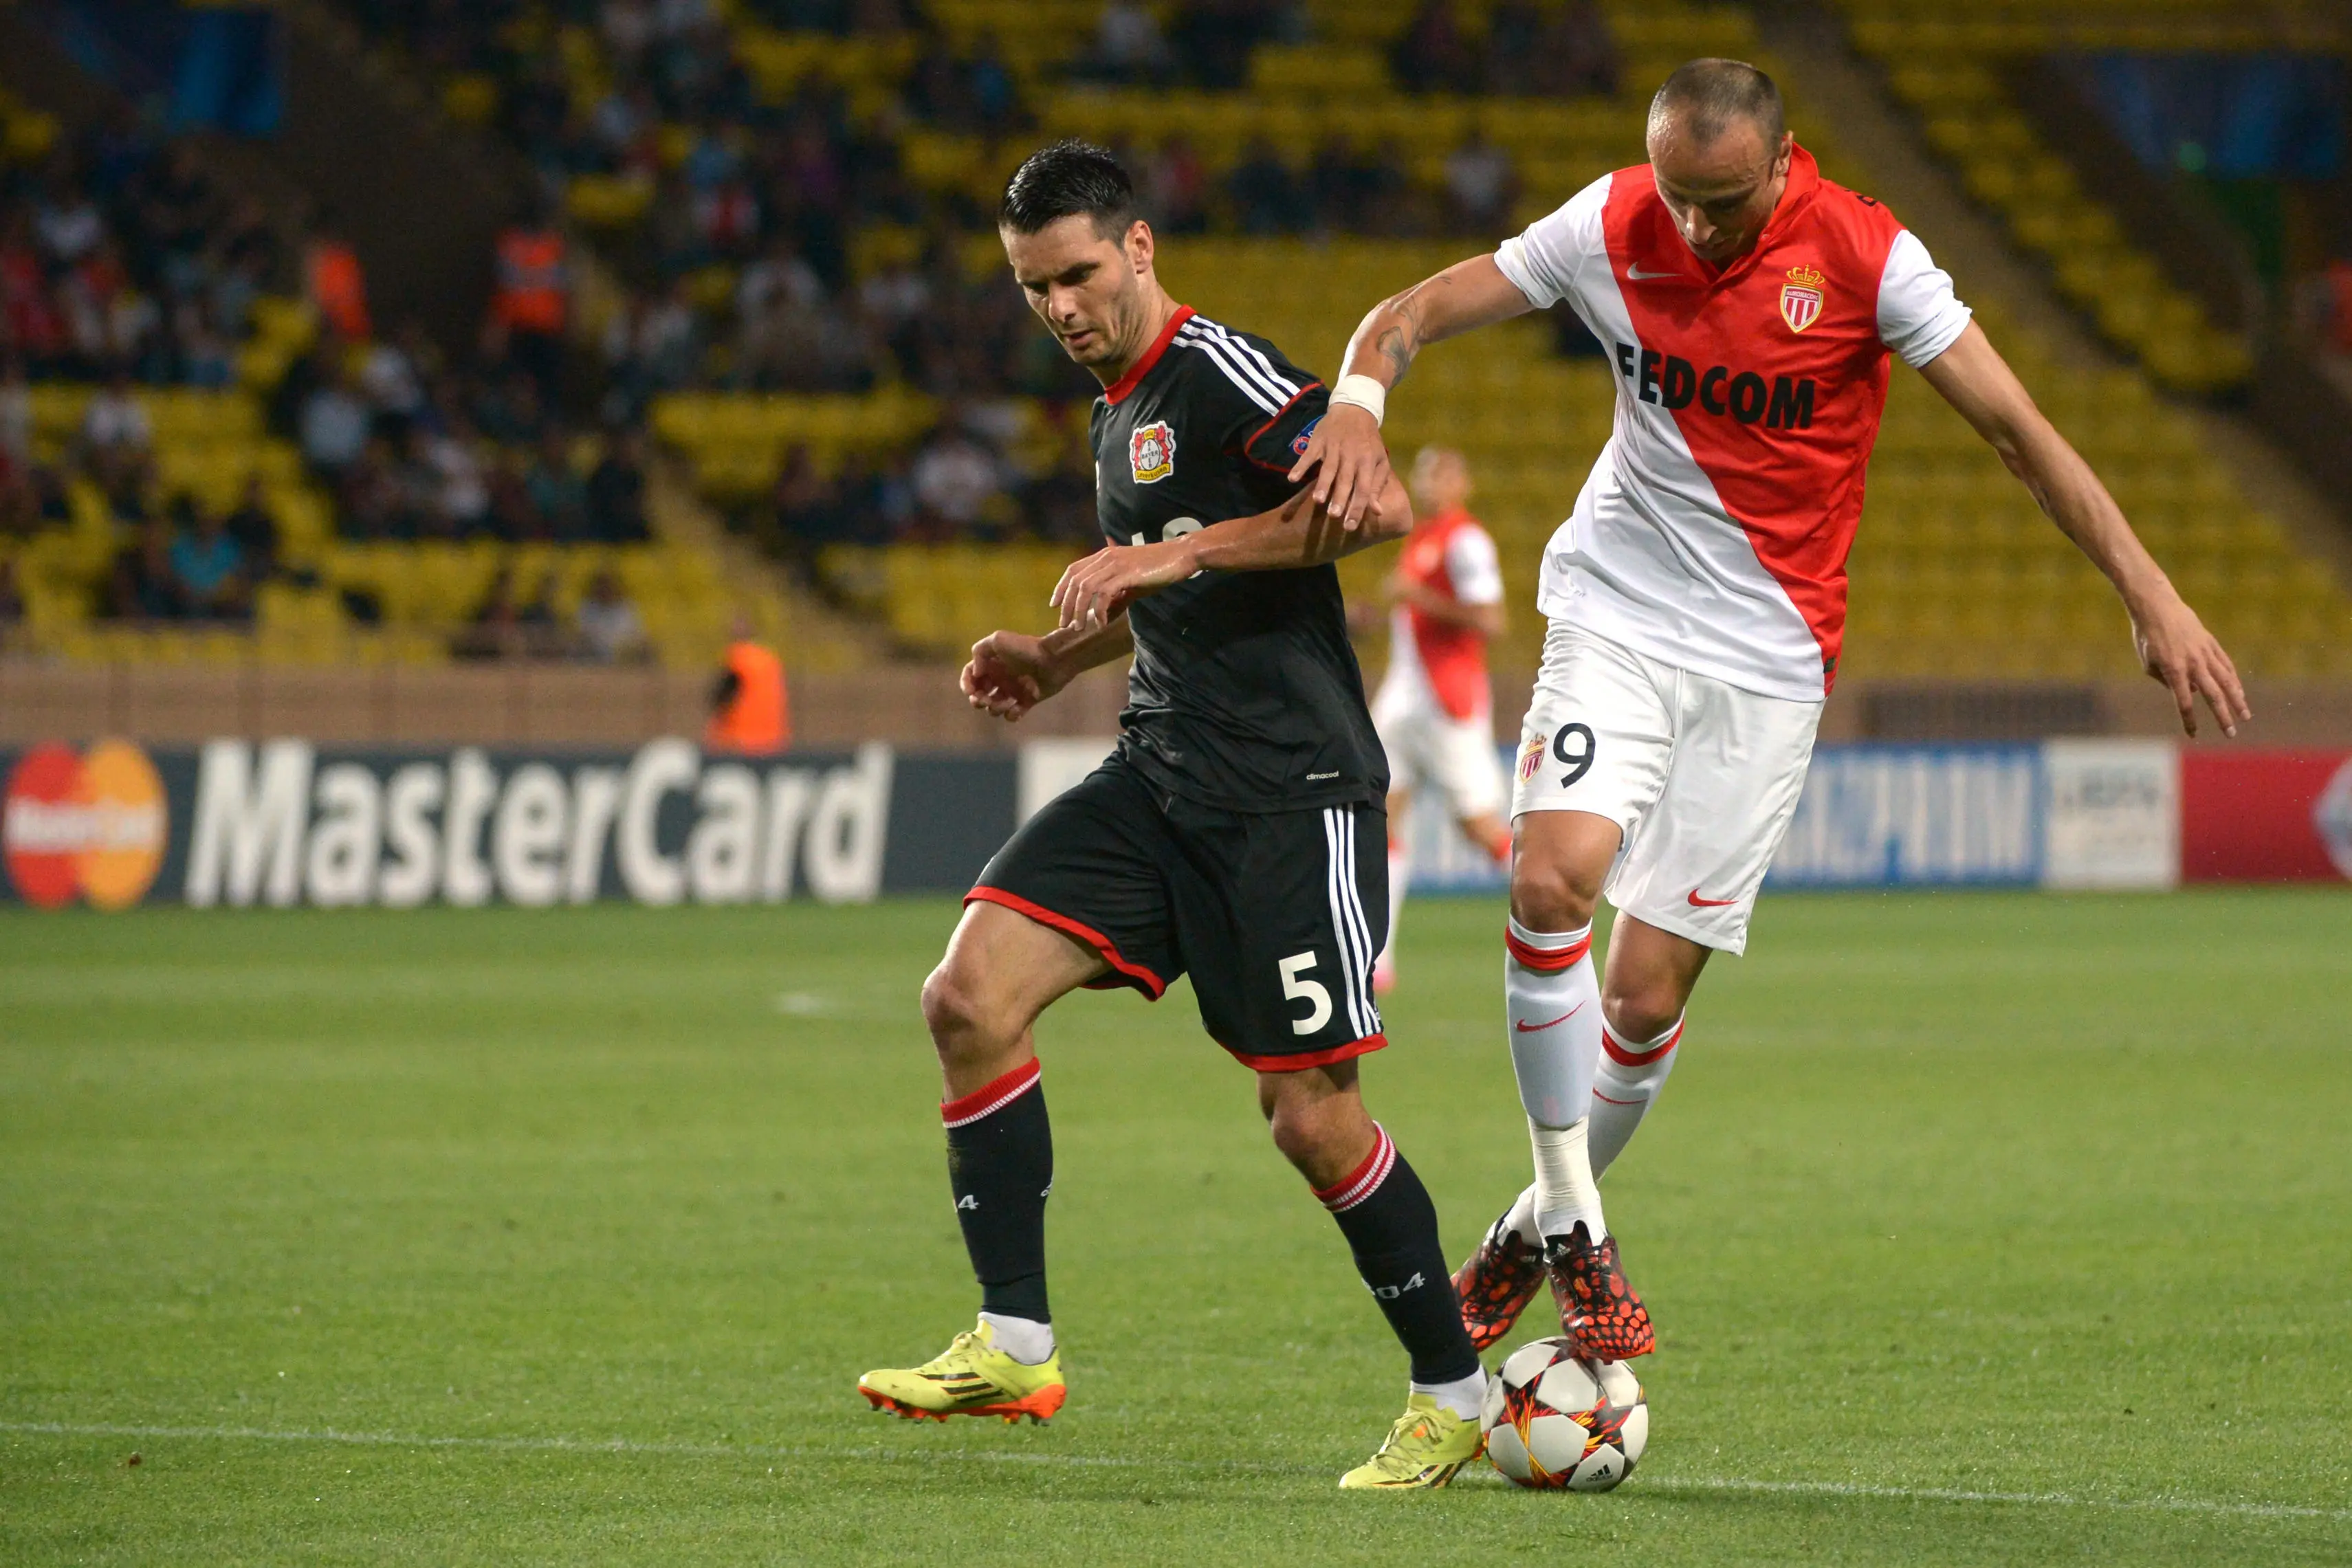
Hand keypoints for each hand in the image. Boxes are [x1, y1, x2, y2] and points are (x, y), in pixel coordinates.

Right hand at [959, 630, 1065, 722]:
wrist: (1055, 660)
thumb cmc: (1027, 648)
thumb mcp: (998, 639)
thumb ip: (979, 651)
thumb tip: (976, 673)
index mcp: (991, 663)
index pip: (969, 675)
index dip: (966, 684)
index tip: (971, 692)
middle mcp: (1000, 677)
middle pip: (978, 695)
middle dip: (978, 700)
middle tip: (985, 700)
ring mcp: (1012, 690)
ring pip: (993, 707)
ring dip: (995, 708)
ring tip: (1007, 702)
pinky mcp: (1026, 701)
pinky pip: (1011, 715)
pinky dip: (1012, 714)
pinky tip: (1018, 707)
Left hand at [1050, 537, 1198, 630]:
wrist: (1181, 557)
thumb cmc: (1158, 570)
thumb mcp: (1132, 586)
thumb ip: (1116, 599)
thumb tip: (1103, 616)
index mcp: (1104, 556)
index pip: (1073, 570)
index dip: (1061, 587)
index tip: (1054, 605)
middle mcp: (1106, 557)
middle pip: (1076, 581)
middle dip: (1066, 604)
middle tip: (1065, 624)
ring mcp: (1116, 564)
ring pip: (1086, 588)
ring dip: (1079, 610)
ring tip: (1079, 627)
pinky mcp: (1127, 574)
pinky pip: (1104, 594)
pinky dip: (1099, 610)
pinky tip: (1101, 623)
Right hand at [1287, 401, 1390, 530]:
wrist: (1355, 410)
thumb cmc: (1369, 442)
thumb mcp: (1379, 462)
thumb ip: (1377, 486)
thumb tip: (1377, 512)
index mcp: (1368, 462)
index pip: (1364, 488)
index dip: (1357, 508)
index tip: (1349, 526)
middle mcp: (1351, 455)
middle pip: (1346, 480)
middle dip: (1340, 498)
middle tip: (1334, 517)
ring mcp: (1334, 447)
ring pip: (1328, 468)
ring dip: (1322, 484)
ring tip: (1317, 501)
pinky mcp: (1319, 441)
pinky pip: (1308, 455)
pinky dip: (1300, 466)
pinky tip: (1292, 479)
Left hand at [2131, 591, 2248, 737]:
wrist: (2157, 607)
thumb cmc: (2147, 637)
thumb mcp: (2148, 663)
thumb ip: (2166, 681)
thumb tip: (2189, 692)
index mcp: (2174, 670)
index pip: (2184, 702)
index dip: (2189, 720)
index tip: (2194, 734)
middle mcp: (2193, 663)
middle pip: (2212, 695)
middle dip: (2222, 716)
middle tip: (2231, 734)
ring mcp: (2205, 652)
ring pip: (2226, 680)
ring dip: (2237, 699)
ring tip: (2245, 715)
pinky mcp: (2211, 643)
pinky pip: (2225, 664)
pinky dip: (2233, 678)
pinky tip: (2238, 691)